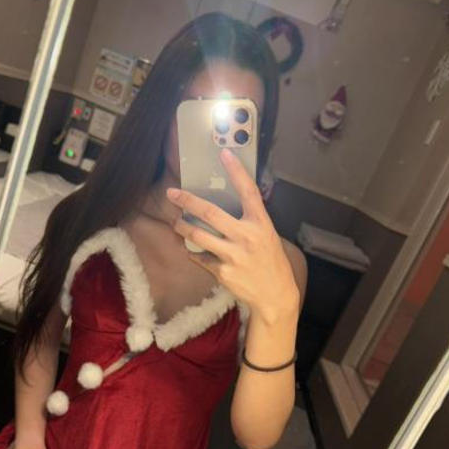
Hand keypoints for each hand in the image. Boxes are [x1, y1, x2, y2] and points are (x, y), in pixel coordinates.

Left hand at [166, 149, 299, 324]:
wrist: (275, 295)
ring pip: (198, 235)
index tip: (224, 153)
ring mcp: (234, 255)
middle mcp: (247, 236)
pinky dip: (192, 252)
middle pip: (211, 213)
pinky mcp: (223, 272)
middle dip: (187, 201)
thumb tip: (226, 204)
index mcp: (261, 223)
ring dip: (182, 227)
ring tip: (176, 223)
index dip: (237, 171)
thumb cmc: (270, 262)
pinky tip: (191, 250)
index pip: (249, 191)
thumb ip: (249, 221)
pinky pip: (199, 257)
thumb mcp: (267, 236)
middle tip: (172, 193)